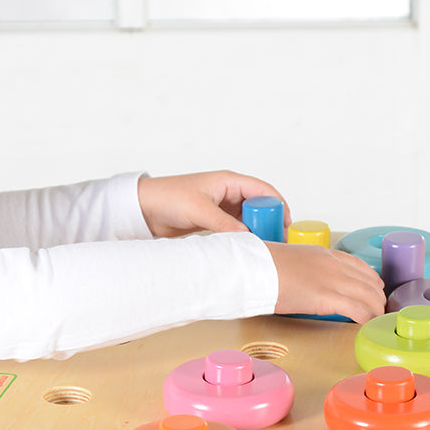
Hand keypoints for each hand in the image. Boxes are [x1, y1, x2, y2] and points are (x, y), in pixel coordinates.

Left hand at [138, 171, 290, 237]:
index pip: (263, 191)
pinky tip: (245, 249)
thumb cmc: (168, 198)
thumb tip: (248, 237)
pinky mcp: (213, 221)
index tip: (285, 224)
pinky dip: (242, 237)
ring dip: (256, 231)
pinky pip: (236, 229)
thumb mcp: (199, 210)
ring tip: (263, 247)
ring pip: (248, 219)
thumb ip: (224, 224)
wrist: (143, 209)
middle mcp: (228, 192)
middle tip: (275, 240)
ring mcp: (221, 207)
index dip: (278, 206)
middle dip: (269, 221)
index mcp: (228, 181)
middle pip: (259, 206)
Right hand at [266, 242, 385, 323]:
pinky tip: (367, 326)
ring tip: (376, 321)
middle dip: (378, 298)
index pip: (359, 265)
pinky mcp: (328, 298)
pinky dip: (367, 319)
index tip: (374, 290)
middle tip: (378, 311)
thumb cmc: (262, 267)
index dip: (372, 280)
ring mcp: (333, 280)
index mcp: (323, 254)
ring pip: (370, 296)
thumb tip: (301, 282)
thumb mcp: (290, 261)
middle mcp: (333, 265)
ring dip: (376, 311)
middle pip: (370, 282)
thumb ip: (303, 269)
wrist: (253, 268)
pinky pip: (359, 310)